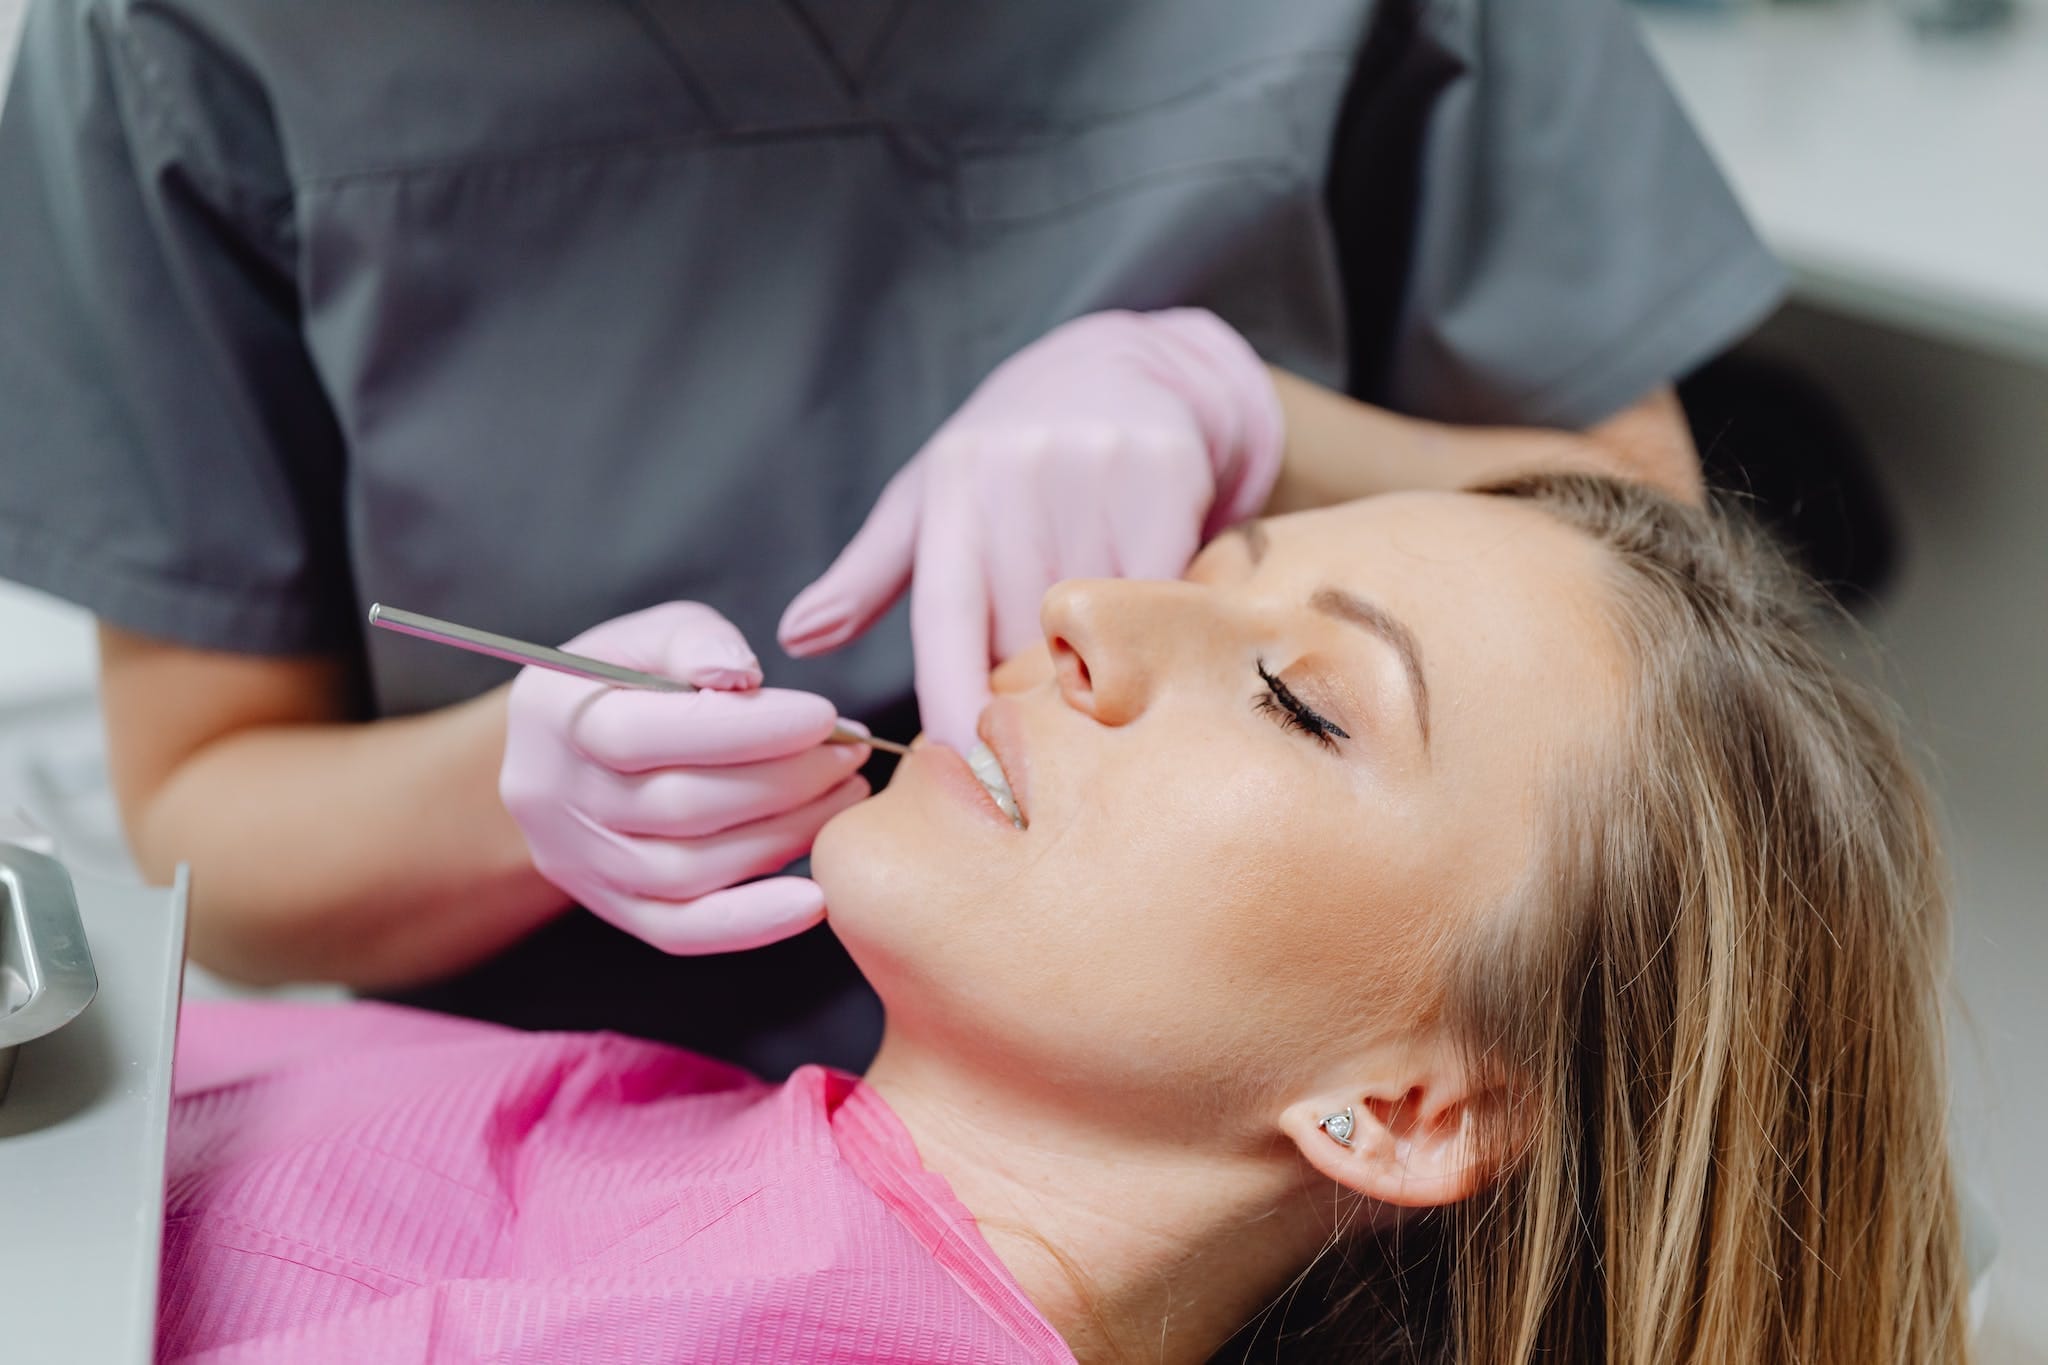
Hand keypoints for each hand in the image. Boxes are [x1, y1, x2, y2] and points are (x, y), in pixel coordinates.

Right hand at [499, 602, 869, 953]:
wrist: (572, 751)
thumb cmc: (630, 679)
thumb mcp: (653, 634)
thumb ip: (696, 641)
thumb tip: (739, 674)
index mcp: (553, 715)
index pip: (645, 735)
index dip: (746, 730)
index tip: (825, 718)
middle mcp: (555, 798)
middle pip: (679, 808)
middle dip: (784, 782)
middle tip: (850, 755)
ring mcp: (581, 863)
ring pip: (689, 872)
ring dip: (784, 837)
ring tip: (844, 798)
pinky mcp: (614, 909)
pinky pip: (682, 931)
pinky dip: (752, 923)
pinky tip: (817, 899)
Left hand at [777, 308, 1283, 750]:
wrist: (1116, 368)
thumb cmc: (1004, 455)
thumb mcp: (927, 499)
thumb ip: (867, 577)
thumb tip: (796, 637)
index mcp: (950, 492)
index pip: (948, 619)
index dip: (955, 700)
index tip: (965, 767)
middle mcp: (1015, 476)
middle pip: (1026, 635)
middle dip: (1029, 694)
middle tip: (1039, 734)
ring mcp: (1092, 472)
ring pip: (1098, 618)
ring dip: (1094, 664)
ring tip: (1093, 673)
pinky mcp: (1163, 473)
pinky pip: (1161, 590)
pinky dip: (1154, 627)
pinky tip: (1149, 633)